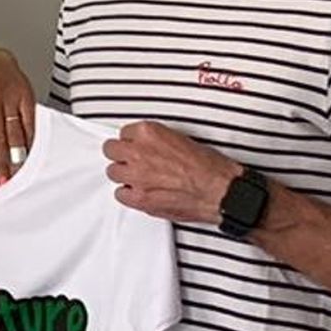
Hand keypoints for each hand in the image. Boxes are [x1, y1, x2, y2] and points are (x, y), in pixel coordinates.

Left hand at [102, 121, 241, 222]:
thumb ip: (156, 141)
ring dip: (124, 174)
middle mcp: (138, 152)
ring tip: (138, 177)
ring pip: (112, 172)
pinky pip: (120, 194)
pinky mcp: (140, 197)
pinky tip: (141, 192)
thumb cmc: (208, 166)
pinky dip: (129, 194)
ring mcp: (136, 176)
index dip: (132, 142)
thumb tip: (147, 147)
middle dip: (121, 155)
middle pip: (111, 150)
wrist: (220, 190)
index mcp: (148, 133)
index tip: (137, 147)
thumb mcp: (180, 138)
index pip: (123, 133)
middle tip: (132, 161)